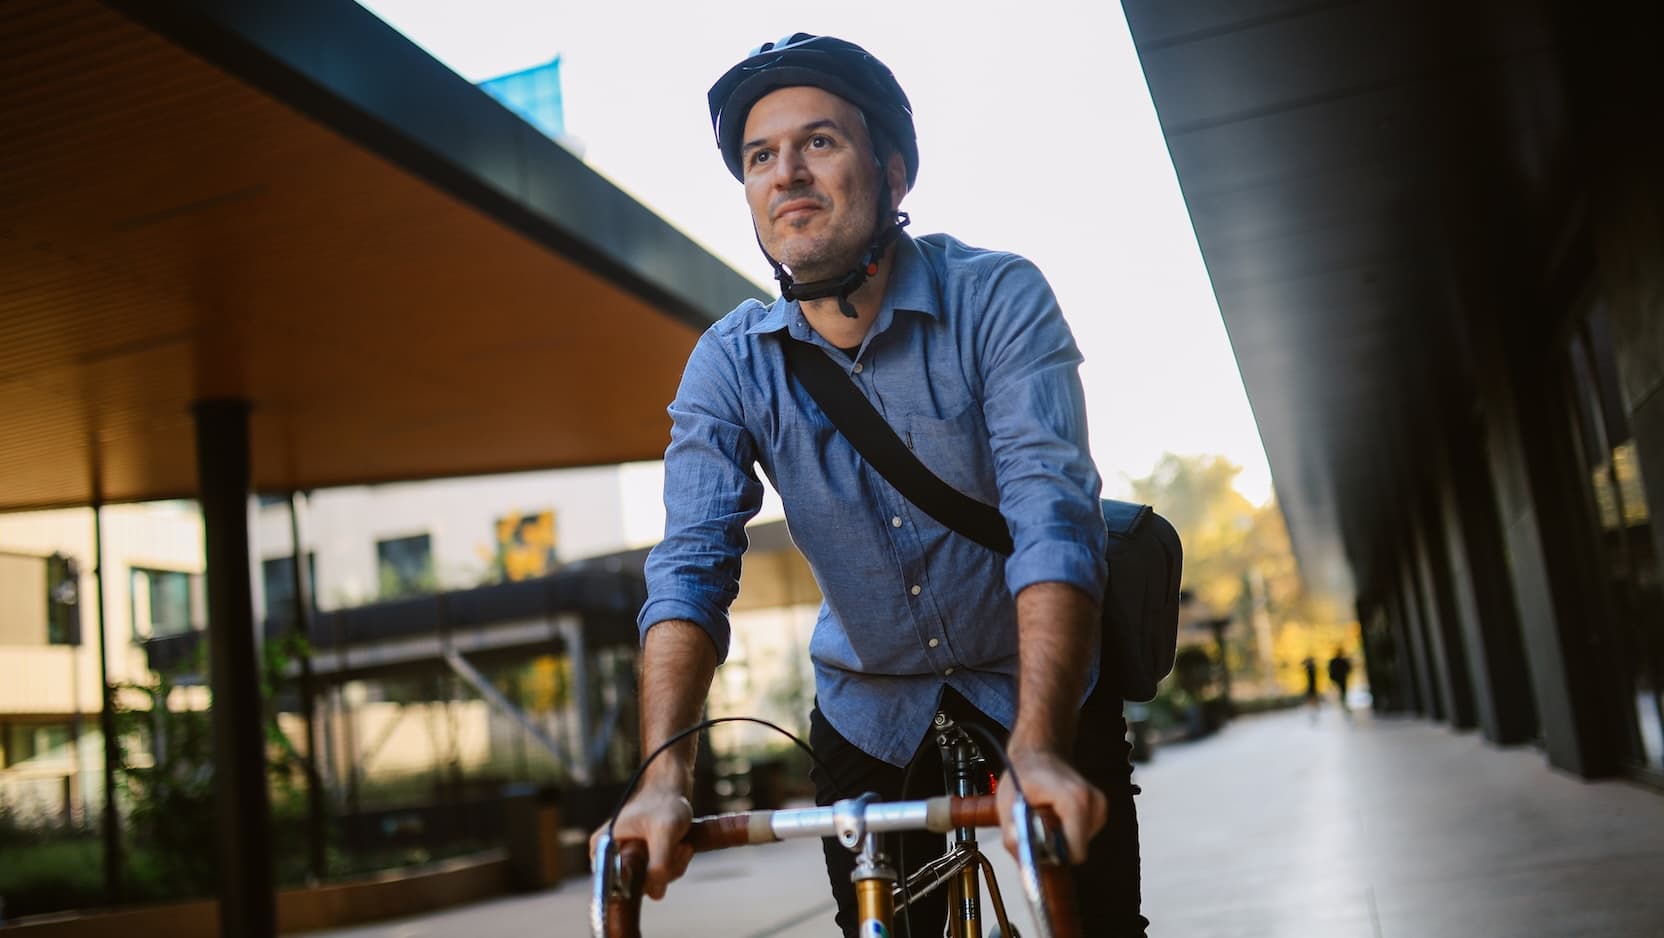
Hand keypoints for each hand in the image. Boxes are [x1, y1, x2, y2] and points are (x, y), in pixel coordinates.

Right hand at [589, 784, 694, 899]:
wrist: (673, 784)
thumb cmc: (665, 801)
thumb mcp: (665, 833)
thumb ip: (660, 863)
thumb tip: (656, 892)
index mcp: (603, 848)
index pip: (616, 886)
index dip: (642, 882)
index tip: (663, 862)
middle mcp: (611, 855)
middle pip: (637, 886)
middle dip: (663, 871)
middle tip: (677, 848)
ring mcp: (628, 857)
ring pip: (652, 881)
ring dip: (673, 866)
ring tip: (681, 844)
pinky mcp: (643, 858)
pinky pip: (660, 874)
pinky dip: (674, 864)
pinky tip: (682, 846)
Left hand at [996, 748, 1105, 863]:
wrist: (1038, 754)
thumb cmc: (1022, 776)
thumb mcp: (1008, 804)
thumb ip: (1013, 836)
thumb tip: (1025, 863)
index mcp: (1075, 800)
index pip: (1075, 851)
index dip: (1052, 856)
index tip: (1035, 845)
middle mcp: (1094, 803)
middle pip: (1076, 849)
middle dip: (1054, 847)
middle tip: (1035, 827)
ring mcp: (1099, 806)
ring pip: (1079, 845)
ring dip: (1060, 838)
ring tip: (1044, 816)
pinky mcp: (1099, 811)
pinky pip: (1081, 836)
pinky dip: (1067, 832)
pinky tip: (1055, 814)